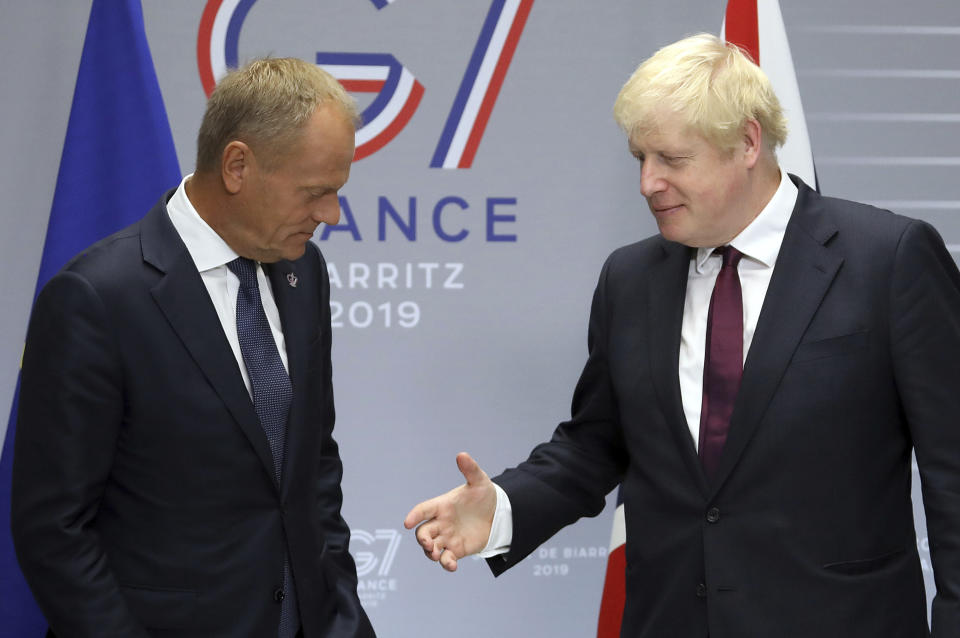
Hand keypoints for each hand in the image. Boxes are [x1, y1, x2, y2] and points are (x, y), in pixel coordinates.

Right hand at [403, 452, 496, 571]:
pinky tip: (452, 566)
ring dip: (430, 553)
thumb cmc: (484, 496)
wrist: (497, 515)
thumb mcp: (480, 482)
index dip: (414, 515)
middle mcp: (441, 522)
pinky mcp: (456, 550)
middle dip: (422, 539)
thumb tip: (462, 454)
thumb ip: (470, 470)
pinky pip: (446, 558)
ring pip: (431, 548)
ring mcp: (447, 537)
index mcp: (442, 505)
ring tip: (437, 555)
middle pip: (423, 532)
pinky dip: (446, 563)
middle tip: (429, 544)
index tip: (407, 523)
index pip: (423, 510)